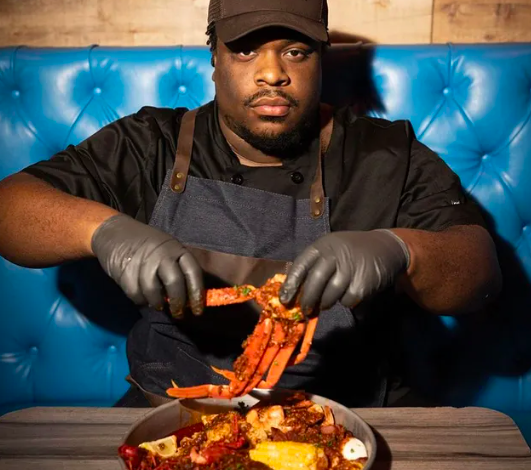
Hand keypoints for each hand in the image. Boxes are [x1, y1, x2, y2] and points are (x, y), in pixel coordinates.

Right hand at [91, 214, 203, 317]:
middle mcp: (162, 254)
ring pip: (153, 290)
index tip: (198, 311)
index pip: (192, 272)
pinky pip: (135, 293)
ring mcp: (143, 261)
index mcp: (177, 249)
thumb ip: (179, 270)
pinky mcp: (125, 270)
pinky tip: (143, 298)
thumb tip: (190, 299)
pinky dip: (140, 300)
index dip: (197, 293)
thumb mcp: (169, 251)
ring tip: (159, 306)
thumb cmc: (148, 246)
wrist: (115, 232)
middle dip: (178, 302)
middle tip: (178, 314)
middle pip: (174, 282)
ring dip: (157, 303)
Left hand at [279, 230, 409, 310]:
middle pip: (315, 281)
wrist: (384, 247)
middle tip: (305, 310)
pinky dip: (345, 302)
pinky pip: (347, 300)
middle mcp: (335, 255)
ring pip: (330, 295)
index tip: (284, 299)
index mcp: (322, 246)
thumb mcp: (330, 249)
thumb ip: (314, 266)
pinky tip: (349, 294)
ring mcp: (350, 268)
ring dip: (326, 303)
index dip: (291, 284)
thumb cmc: (350, 251)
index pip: (301, 265)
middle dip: (307, 299)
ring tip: (327, 301)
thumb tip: (293, 292)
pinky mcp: (363, 283)